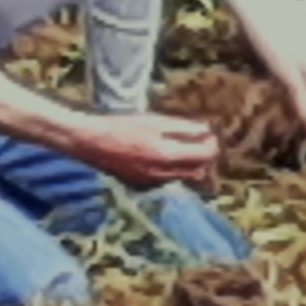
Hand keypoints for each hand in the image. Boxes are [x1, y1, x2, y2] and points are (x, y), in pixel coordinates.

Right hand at [73, 108, 220, 187]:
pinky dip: (175, 168)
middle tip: (202, 140)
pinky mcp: (144, 184)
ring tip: (186, 146)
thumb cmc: (122, 126)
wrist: (93, 142)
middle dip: (205, 156)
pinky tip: (166, 154)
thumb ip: (182, 127)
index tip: (210, 133)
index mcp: (166, 155)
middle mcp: (162, 174)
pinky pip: (169, 179)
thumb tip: (205, 129)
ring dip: (192, 164)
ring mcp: (153, 182)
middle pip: (198, 171)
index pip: (203, 155)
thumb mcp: (154, 121)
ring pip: (185, 177)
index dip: (212, 144)